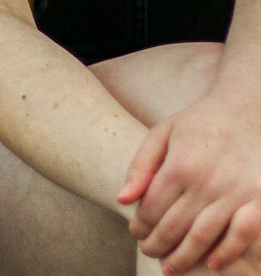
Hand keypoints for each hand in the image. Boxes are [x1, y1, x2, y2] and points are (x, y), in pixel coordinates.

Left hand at [119, 95, 260, 273]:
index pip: (151, 208)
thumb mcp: (162, 134)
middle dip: (156, 244)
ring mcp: (235, 193)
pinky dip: (226, 254)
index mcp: (180, 164)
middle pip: (174, 227)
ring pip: (203, 238)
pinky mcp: (259, 200)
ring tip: (169, 267)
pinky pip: (242, 236)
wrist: (243, 108)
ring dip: (183, 257)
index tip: (135, 233)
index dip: (139, 226)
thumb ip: (140, 166)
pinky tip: (211, 264)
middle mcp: (207, 181)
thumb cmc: (197, 123)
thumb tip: (122, 200)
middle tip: (148, 252)